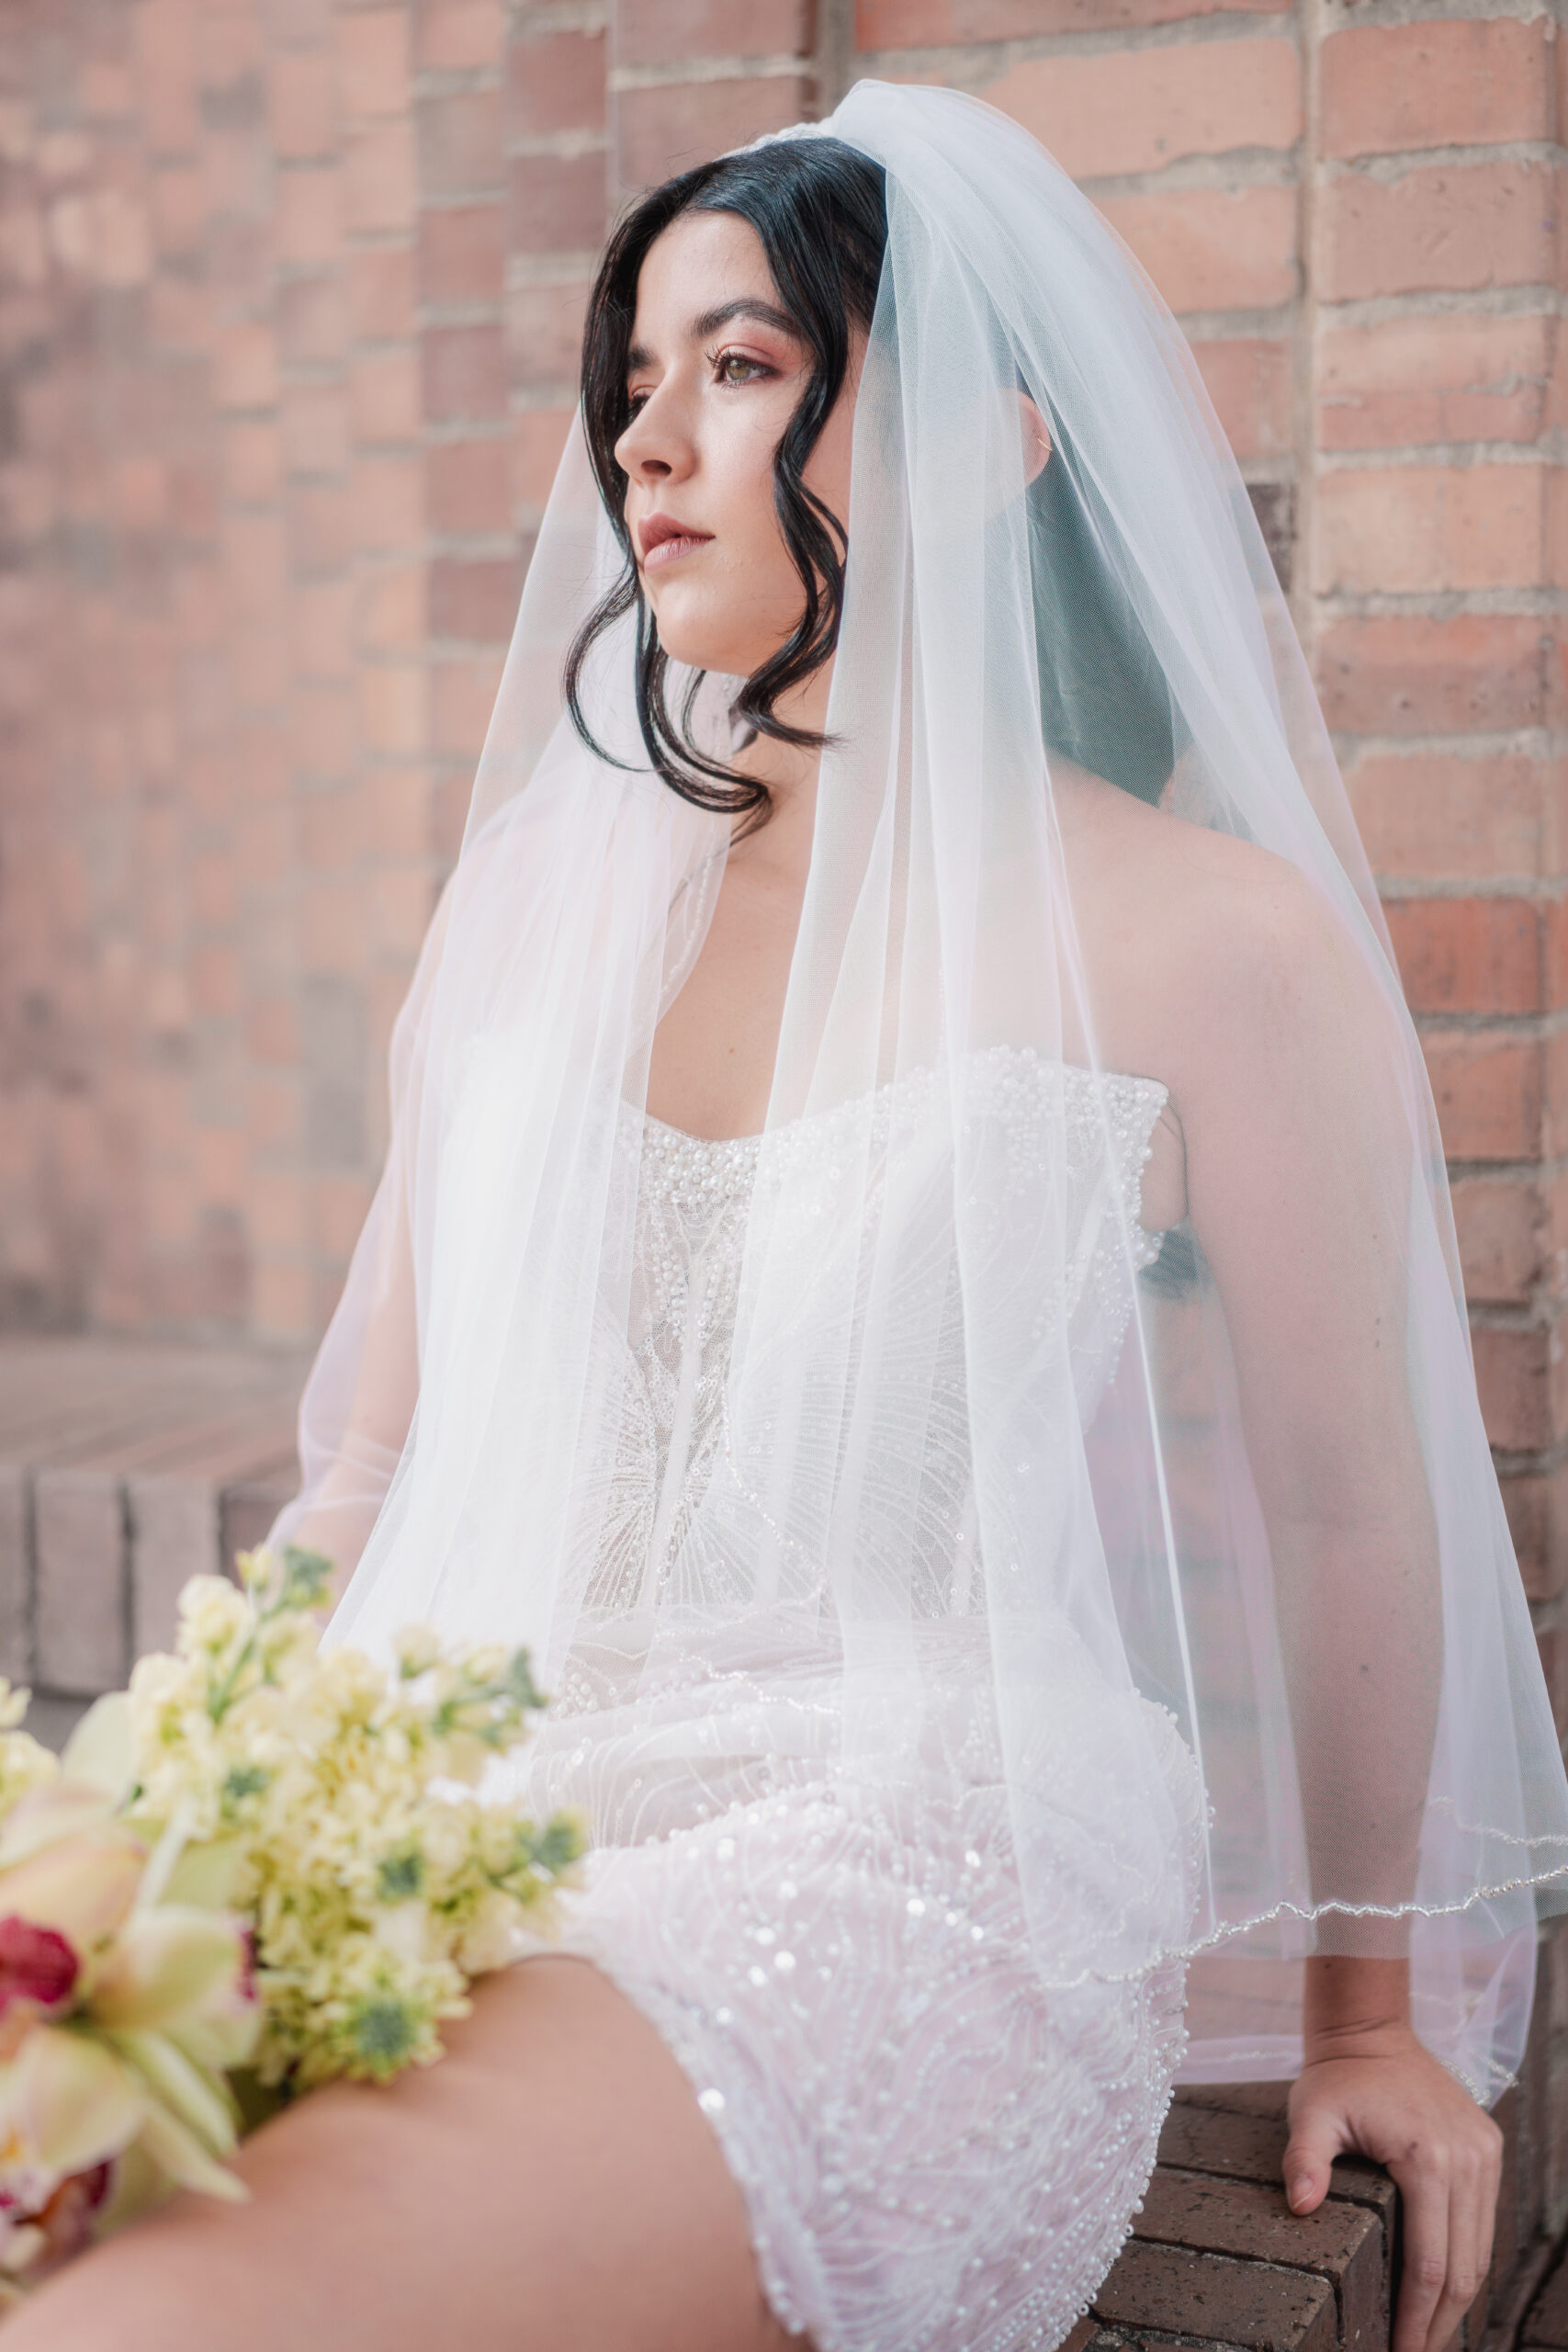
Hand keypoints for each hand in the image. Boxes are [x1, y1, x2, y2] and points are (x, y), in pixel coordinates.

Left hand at [1284, 2022, 1502, 2351]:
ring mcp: (1483, 2154)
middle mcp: (1467, 2160)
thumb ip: (1304, 2160)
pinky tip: (1445, 2289)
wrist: (1370, 2029)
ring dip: (1458, 2300)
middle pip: (1463, 2269)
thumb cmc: (1336, 2076)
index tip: (1399, 2351)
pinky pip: (1483, 2221)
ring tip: (1427, 2334)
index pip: (1429, 2264)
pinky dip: (1467, 2260)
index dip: (1416, 2317)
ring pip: (1481, 2251)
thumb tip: (1300, 2207)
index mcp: (1427, 2158)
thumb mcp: (1309, 2114)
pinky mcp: (1487, 2149)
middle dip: (1439, 2323)